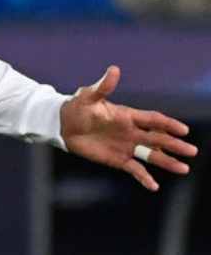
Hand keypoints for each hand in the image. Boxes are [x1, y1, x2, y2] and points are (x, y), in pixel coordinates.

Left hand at [60, 65, 197, 190]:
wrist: (63, 125)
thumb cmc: (77, 107)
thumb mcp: (89, 96)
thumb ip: (104, 86)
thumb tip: (114, 69)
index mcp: (127, 116)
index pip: (153, 120)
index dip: (168, 124)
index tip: (183, 130)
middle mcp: (131, 132)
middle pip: (157, 139)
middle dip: (175, 144)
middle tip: (192, 151)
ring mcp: (126, 147)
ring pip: (151, 155)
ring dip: (167, 161)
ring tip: (184, 169)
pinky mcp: (118, 159)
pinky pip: (135, 169)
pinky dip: (144, 178)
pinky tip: (154, 186)